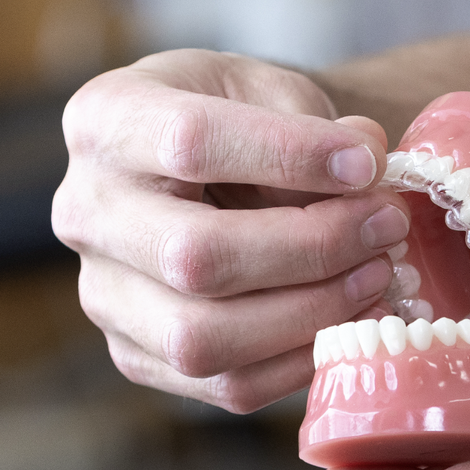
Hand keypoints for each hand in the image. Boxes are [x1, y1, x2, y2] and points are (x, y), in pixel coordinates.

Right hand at [57, 49, 412, 411]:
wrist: (201, 162)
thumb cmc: (235, 114)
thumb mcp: (265, 86)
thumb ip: (313, 123)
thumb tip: (366, 172)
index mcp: (106, 120)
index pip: (190, 142)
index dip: (289, 156)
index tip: (367, 165)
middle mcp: (84, 210)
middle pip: (194, 256)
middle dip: (311, 249)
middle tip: (386, 228)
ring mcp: (102, 293)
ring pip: (202, 338)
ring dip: (310, 313)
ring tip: (376, 277)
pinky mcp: (133, 354)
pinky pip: (223, 383)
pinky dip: (300, 360)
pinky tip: (349, 320)